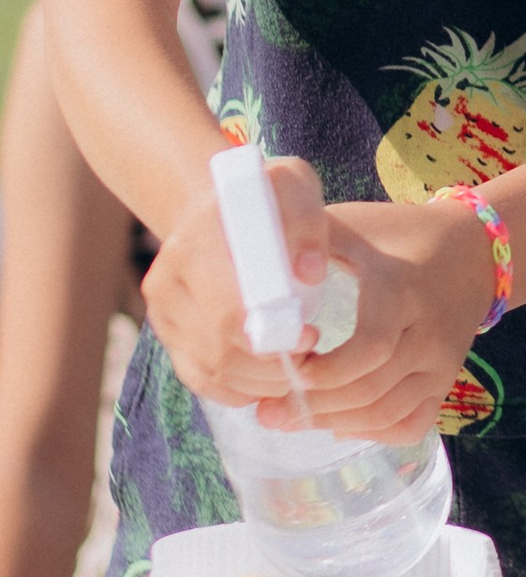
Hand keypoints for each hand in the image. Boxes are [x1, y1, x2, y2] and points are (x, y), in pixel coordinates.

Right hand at [140, 155, 335, 405]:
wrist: (220, 209)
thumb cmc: (267, 198)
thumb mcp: (293, 187)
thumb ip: (306, 222)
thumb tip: (310, 273)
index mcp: (194, 241)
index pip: (227, 309)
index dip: (270, 335)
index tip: (311, 337)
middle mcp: (166, 280)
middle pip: (217, 348)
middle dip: (271, 365)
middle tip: (311, 358)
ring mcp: (163, 312)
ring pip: (210, 370)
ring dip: (260, 382)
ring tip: (298, 367)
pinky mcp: (170, 336)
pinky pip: (201, 380)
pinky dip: (239, 389)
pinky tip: (271, 379)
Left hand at [264, 200, 498, 442]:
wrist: (472, 250)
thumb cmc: (398, 234)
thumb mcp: (353, 224)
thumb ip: (305, 241)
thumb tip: (253, 266)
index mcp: (402, 290)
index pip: (369, 348)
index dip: (323, 372)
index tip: (283, 371)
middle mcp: (428, 332)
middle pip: (371, 389)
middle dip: (314, 406)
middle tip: (267, 412)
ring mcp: (442, 362)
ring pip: (388, 413)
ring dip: (335, 423)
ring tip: (290, 419)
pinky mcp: (445, 381)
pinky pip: (412, 424)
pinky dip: (373, 432)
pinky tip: (339, 424)